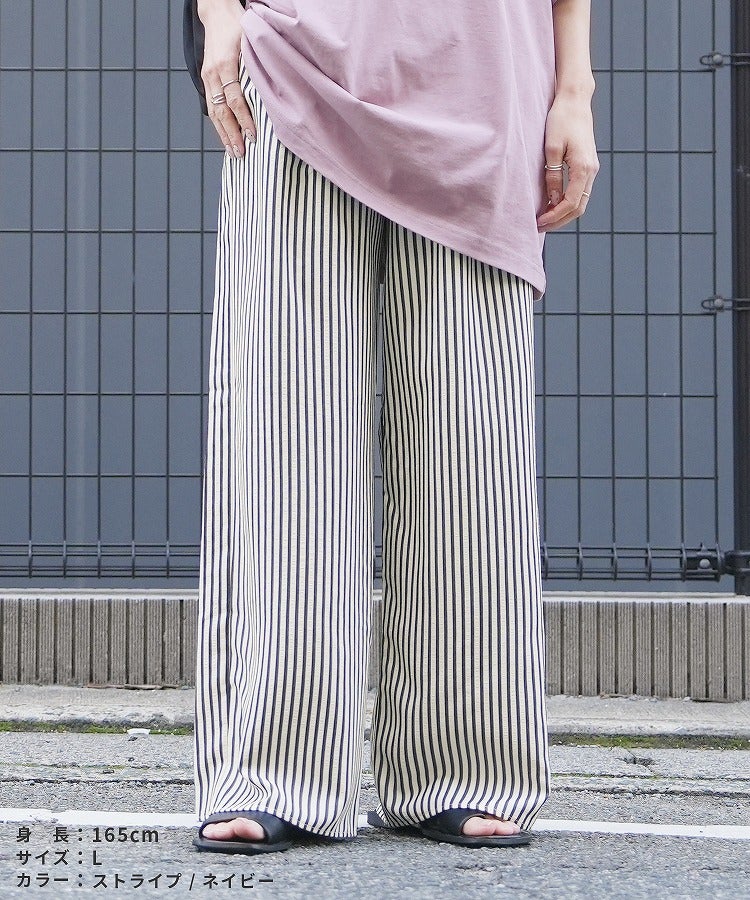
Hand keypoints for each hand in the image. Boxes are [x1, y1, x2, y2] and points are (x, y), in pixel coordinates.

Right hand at [198, 0, 255, 156]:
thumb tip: (274, 91)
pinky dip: (218, 124)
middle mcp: (213, 73)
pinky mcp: (206, 79)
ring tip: (233, 152)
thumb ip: (258, 66)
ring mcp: (207, 77)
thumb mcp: (250, 42)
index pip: (234, 99)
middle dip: (232, 134)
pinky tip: (225, 137)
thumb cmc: (238, 26)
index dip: (244, 119)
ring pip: (214, 112)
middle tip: (242, 154)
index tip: (253, 136)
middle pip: (222, 111)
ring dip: (224, 134)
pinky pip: (211, 106)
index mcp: (225, 64)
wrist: (216, 13)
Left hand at [536, 91, 598, 231]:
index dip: (554, 216)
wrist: (575, 100)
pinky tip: (551, 204)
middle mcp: (591, 171)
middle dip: (559, 220)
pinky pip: (579, 191)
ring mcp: (591, 169)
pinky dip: (566, 202)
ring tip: (543, 218)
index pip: (570, 203)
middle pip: (578, 208)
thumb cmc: (561, 120)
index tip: (538, 222)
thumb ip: (553, 177)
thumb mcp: (552, 149)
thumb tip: (552, 200)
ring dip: (562, 213)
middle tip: (539, 226)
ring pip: (580, 202)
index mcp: (583, 168)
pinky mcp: (587, 165)